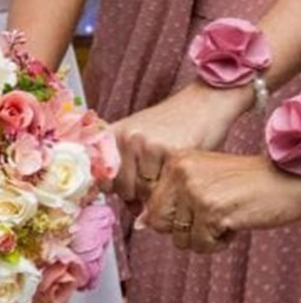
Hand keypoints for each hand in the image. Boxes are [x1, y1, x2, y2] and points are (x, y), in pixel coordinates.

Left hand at [112, 82, 251, 203]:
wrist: (203, 102)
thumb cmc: (169, 126)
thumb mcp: (136, 136)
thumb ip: (121, 163)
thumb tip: (116, 200)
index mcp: (112, 134)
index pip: (99, 177)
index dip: (113, 189)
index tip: (124, 191)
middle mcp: (125, 138)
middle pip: (121, 187)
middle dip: (135, 193)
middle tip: (151, 183)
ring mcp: (145, 144)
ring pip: (141, 190)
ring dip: (153, 193)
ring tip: (164, 177)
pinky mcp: (167, 151)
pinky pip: (161, 186)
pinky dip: (169, 187)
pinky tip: (176, 172)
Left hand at [143, 151, 300, 253]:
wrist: (287, 179)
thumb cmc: (245, 182)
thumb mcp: (202, 180)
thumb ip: (170, 199)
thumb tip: (140, 226)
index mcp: (175, 162)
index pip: (150, 206)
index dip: (172, 217)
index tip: (196, 209)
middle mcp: (180, 173)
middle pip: (159, 223)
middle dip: (184, 229)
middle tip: (211, 216)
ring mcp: (194, 191)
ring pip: (180, 238)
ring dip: (203, 237)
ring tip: (225, 217)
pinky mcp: (211, 210)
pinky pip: (201, 245)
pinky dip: (219, 242)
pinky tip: (234, 223)